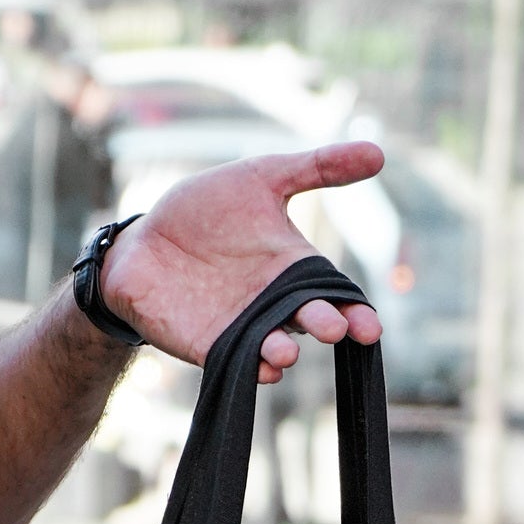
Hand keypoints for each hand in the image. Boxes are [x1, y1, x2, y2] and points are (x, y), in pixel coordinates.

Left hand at [101, 142, 385, 384]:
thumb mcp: (261, 177)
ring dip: (280, 350)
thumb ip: (317, 168)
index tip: (370, 326)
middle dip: (322, 325)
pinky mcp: (206, 341)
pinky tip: (263, 369)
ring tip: (288, 353)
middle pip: (306, 320)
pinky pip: (232, 358)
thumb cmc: (205, 210)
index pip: (334, 294)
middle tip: (334, 328)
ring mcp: (240, 324)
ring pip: (270, 345)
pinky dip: (248, 366)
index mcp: (292, 266)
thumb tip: (379, 154)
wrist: (143, 240)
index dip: (355, 312)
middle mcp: (273, 301)